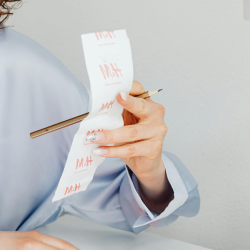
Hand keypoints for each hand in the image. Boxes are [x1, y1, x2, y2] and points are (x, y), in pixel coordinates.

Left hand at [87, 81, 172, 211]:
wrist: (145, 161)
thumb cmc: (131, 135)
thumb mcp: (123, 120)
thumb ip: (113, 112)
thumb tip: (92, 107)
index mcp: (147, 102)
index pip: (139, 89)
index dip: (128, 87)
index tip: (116, 89)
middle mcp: (156, 114)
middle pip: (141, 106)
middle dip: (124, 105)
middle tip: (110, 103)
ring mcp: (157, 132)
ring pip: (131, 132)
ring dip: (109, 136)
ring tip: (93, 138)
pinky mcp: (152, 149)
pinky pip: (130, 150)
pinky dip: (112, 151)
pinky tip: (99, 151)